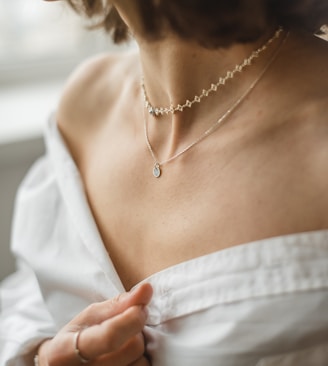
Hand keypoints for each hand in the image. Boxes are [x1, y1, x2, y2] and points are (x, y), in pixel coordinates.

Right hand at [37, 283, 152, 365]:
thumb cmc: (77, 337)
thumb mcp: (89, 317)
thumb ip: (118, 304)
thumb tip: (147, 289)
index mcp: (65, 353)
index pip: (109, 337)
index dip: (132, 319)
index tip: (141, 306)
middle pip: (133, 348)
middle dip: (137, 331)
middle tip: (128, 325)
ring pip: (143, 363)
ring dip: (141, 348)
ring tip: (124, 343)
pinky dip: (142, 361)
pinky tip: (128, 357)